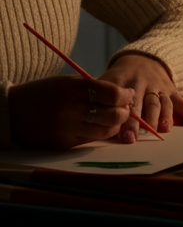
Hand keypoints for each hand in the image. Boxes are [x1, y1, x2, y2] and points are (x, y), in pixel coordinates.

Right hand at [8, 76, 133, 150]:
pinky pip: (92, 139)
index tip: (127, 94)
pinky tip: (99, 125)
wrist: (12, 113)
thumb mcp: (68, 82)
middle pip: (113, 115)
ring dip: (116, 124)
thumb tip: (122, 95)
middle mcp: (71, 110)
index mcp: (73, 89)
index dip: (125, 95)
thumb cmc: (44, 93)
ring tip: (114, 117)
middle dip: (124, 112)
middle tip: (124, 108)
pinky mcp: (64, 144)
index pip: (113, 94)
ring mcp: (67, 129)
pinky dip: (100, 132)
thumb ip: (94, 87)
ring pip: (106, 131)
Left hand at [100, 54, 182, 141]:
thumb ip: (99, 98)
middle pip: (143, 104)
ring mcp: (159, 86)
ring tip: (162, 129)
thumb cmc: (120, 77)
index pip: (124, 100)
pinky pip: (181, 101)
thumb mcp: (106, 80)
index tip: (122, 134)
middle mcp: (142, 82)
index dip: (124, 118)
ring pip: (161, 103)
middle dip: (140, 122)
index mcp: (123, 80)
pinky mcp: (171, 89)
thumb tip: (88, 122)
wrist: (144, 58)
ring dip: (162, 116)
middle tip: (136, 138)